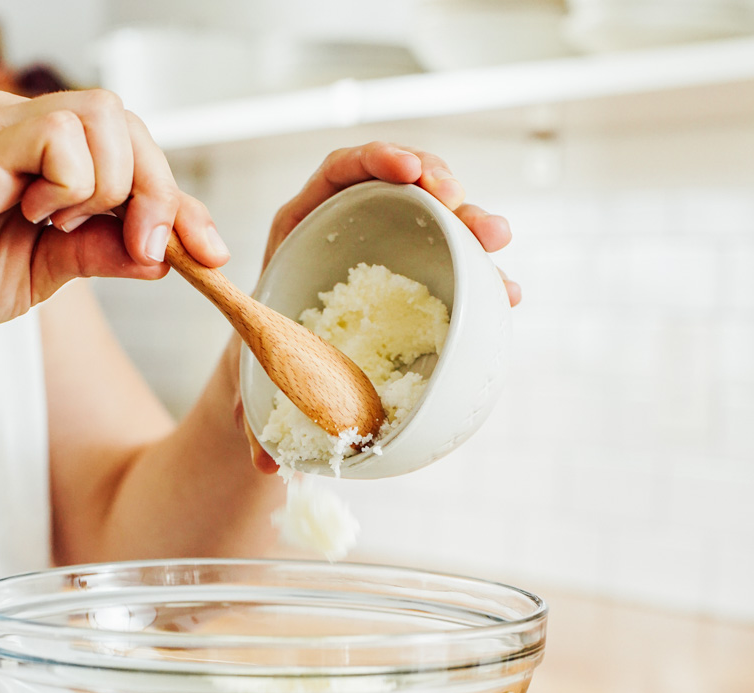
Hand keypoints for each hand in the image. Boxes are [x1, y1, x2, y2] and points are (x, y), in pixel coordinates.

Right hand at [0, 89, 228, 329]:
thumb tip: (166, 255)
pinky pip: (57, 138)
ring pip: (102, 118)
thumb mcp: (53, 271)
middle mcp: (25, 128)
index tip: (210, 253)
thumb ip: (106, 253)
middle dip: (157, 193)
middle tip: (141, 247)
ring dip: (105, 188)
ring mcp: (2, 128)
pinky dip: (69, 185)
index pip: (135, 152)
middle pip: (127, 123)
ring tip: (57, 223)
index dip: (180, 202)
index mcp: (49, 154)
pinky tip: (34, 213)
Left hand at [242, 140, 520, 471]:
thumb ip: (257, 408)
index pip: (341, 172)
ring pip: (438, 219)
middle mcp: (351, 230)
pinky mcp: (420, 275)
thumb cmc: (266, 363)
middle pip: (403, 186)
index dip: (375, 159)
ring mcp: (391, 248)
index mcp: (302, 229)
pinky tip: (505, 291)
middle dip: (442, 185)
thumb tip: (264, 463)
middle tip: (466, 209)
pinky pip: (454, 260)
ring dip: (473, 221)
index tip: (406, 168)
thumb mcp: (259, 377)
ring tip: (495, 241)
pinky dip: (481, 271)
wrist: (284, 375)